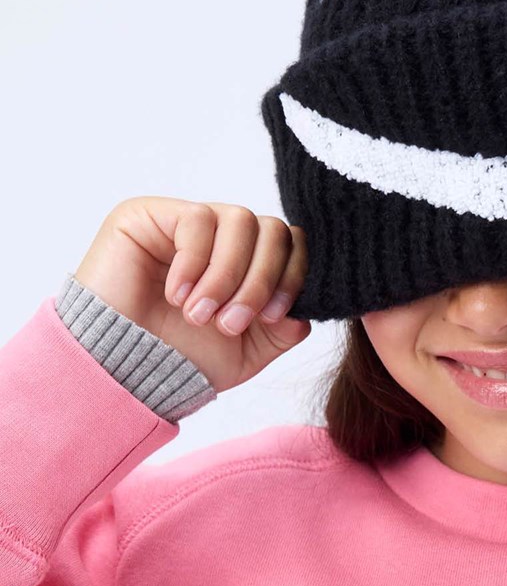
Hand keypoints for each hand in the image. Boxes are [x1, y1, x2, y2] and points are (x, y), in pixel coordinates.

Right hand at [72, 197, 311, 393]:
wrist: (124, 371)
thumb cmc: (179, 359)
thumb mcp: (246, 352)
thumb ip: (282, 330)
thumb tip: (304, 312)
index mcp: (247, 263)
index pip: (290, 243)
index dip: (293, 276)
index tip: (273, 317)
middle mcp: (221, 237)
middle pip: (271, 228)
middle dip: (260, 280)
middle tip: (231, 323)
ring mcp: (187, 222)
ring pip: (240, 220)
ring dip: (227, 276)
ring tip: (200, 315)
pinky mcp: (150, 214)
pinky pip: (197, 219)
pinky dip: (194, 263)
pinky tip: (177, 296)